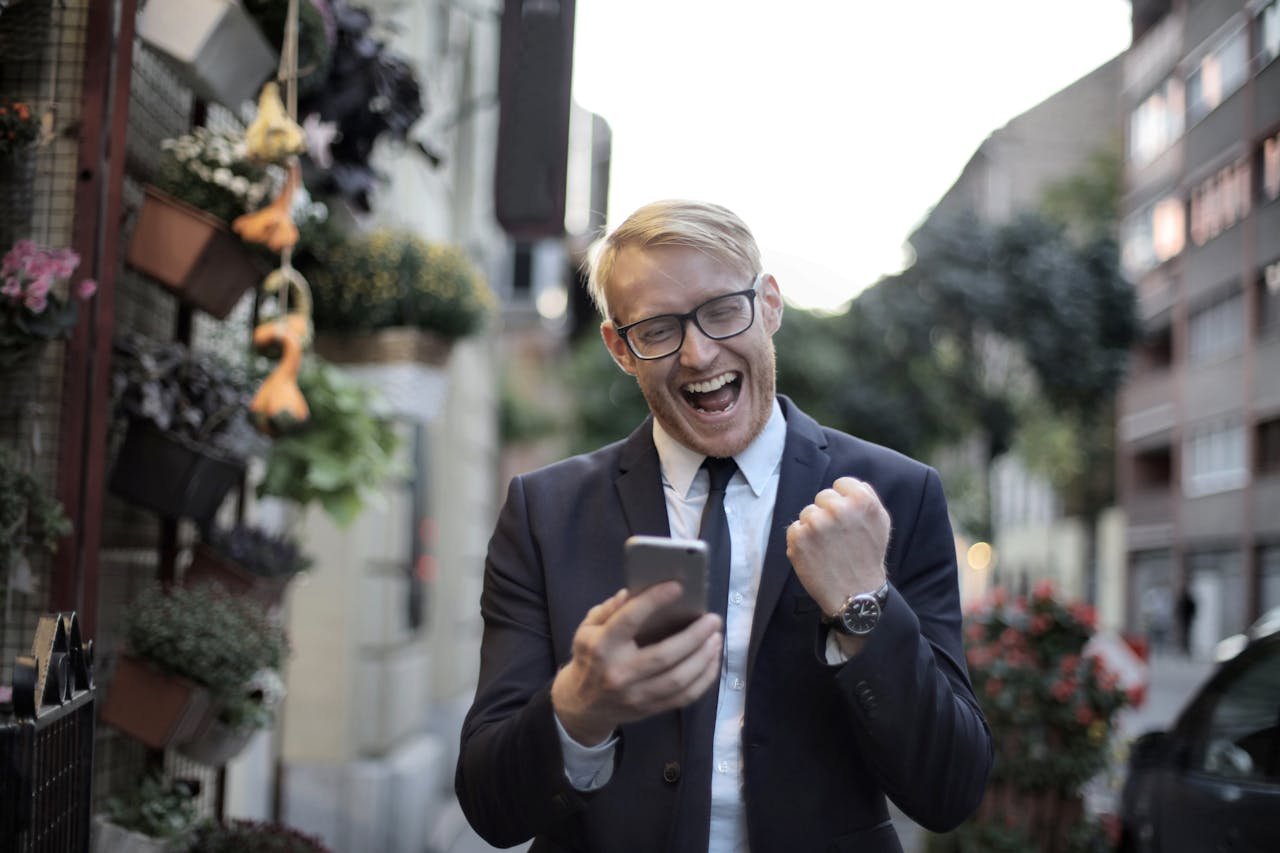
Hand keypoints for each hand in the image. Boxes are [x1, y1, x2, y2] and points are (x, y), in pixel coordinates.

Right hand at [551, 582, 722, 745]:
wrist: (582, 706)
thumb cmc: (589, 659)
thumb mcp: (587, 630)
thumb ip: (609, 610)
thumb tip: (631, 592)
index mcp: (602, 647)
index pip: (629, 620)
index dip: (654, 601)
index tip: (677, 587)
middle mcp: (619, 673)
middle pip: (664, 656)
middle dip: (694, 636)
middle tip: (713, 619)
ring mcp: (636, 695)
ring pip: (679, 679)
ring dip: (704, 657)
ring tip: (716, 638)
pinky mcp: (650, 709)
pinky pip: (684, 697)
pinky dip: (704, 678)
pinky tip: (712, 660)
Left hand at [786, 476, 889, 614]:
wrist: (856, 594)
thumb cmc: (868, 557)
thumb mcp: (880, 522)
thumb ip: (865, 497)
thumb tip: (849, 484)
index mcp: (861, 500)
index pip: (841, 483)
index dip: (843, 501)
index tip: (846, 520)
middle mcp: (838, 508)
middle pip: (823, 497)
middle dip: (828, 514)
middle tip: (838, 538)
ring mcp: (816, 523)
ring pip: (807, 513)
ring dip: (814, 528)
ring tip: (828, 548)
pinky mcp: (798, 537)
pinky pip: (795, 529)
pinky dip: (801, 541)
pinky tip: (815, 555)